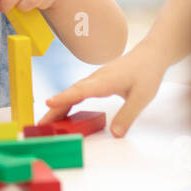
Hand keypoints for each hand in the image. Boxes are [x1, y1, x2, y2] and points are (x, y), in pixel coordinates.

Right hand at [41, 42, 163, 137]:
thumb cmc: (147, 73)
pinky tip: (63, 112)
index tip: (48, 103)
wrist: (150, 56)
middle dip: (54, 108)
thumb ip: (128, 116)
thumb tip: (116, 134)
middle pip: (71, 93)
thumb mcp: (142, 97)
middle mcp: (96, 79)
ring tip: (47, 122)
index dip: (64, 98)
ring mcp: (95, 80)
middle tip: (41, 123)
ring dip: (58, 106)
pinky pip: (78, 93)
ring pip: (72, 93)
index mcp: (105, 81)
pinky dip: (67, 102)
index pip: (81, 90)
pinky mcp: (96, 82)